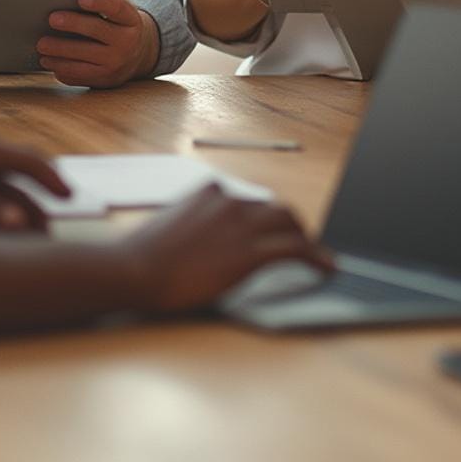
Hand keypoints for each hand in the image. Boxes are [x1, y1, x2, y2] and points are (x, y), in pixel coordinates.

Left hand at [37, 0, 158, 87]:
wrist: (138, 56)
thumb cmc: (119, 26)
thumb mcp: (119, 14)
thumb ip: (101, 6)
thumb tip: (65, 0)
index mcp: (131, 20)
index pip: (117, 8)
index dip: (100, 2)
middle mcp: (127, 43)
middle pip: (97, 30)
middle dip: (73, 24)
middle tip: (52, 19)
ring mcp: (116, 64)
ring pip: (84, 56)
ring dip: (60, 50)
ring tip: (42, 44)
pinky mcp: (104, 80)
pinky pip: (79, 75)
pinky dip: (61, 68)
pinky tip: (48, 61)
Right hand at [122, 184, 332, 313]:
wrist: (134, 269)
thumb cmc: (144, 256)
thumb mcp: (173, 225)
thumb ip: (197, 222)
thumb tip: (213, 238)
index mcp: (211, 191)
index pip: (251, 201)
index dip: (268, 219)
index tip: (274, 230)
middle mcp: (231, 200)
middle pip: (276, 209)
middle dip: (292, 226)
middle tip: (300, 244)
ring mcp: (242, 223)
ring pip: (291, 224)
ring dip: (306, 240)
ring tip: (317, 256)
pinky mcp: (250, 251)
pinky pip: (296, 249)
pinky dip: (316, 257)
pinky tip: (326, 268)